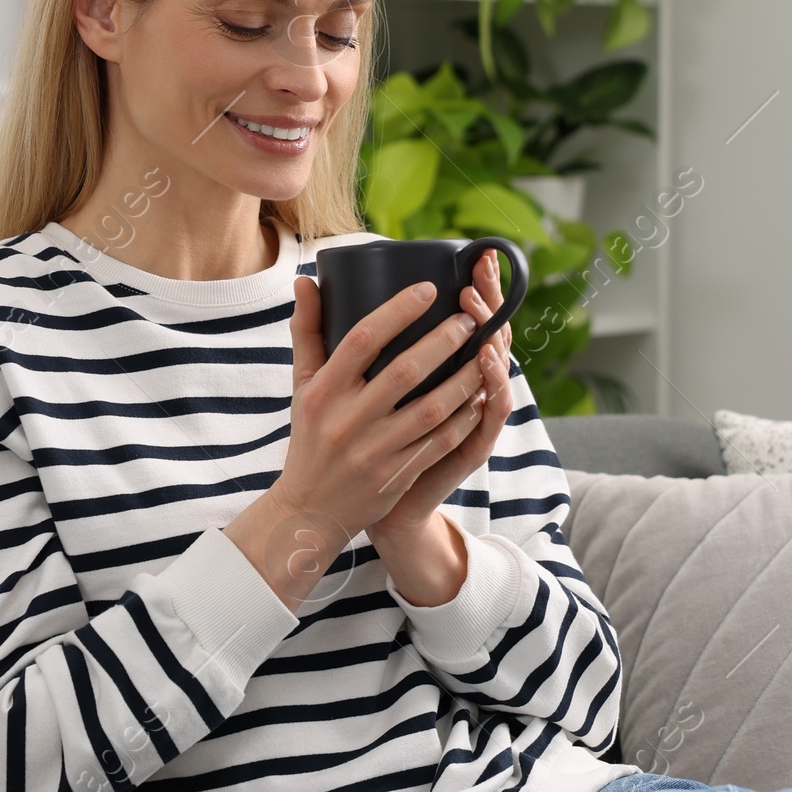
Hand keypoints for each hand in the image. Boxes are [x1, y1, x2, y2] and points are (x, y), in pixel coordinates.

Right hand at [223, 251, 514, 607]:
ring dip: (465, 379)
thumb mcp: (302, 387)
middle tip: (470, 318)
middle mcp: (348, 420)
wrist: (310, 510)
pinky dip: (465, 418)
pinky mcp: (398, 476)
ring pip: (432, 409)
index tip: (429, 288)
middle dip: (443, 341)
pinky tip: (483, 396)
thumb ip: (308, 333)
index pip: (362, 341)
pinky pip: (441, 442)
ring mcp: (375, 451)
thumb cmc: (310, 437)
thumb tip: (305, 281)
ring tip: (488, 353)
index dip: (397, 311)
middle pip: (404, 372)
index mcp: (324, 392)